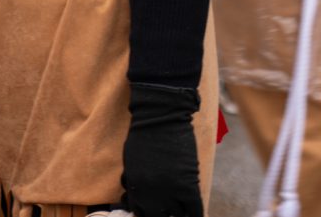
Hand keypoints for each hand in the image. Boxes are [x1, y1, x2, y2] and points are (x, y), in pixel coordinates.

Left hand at [121, 83, 202, 216]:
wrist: (160, 118)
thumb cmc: (143, 135)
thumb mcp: (131, 161)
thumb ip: (133, 182)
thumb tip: (135, 199)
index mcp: (135, 186)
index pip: (140, 211)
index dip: (147, 212)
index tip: (153, 210)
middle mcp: (150, 193)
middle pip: (157, 216)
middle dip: (162, 214)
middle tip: (168, 210)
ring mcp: (170, 191)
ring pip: (176, 216)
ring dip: (178, 214)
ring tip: (180, 209)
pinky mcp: (188, 186)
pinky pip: (194, 211)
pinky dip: (195, 214)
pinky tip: (194, 213)